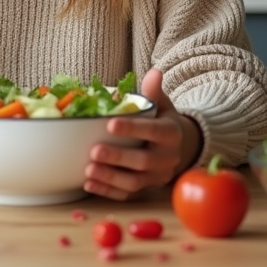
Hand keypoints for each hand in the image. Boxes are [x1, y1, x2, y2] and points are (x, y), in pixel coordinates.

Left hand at [83, 68, 202, 200]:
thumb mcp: (163, 105)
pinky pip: (126, 195)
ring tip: (88, 170)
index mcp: (171, 134)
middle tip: (94, 151)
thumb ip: (154, 91)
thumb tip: (154, 71)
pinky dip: (107, 192)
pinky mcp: (145, 189)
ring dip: (110, 178)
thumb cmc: (162, 122)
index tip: (110, 124)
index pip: (153, 131)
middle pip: (143, 162)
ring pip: (134, 182)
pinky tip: (89, 184)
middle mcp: (167, 158)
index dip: (133, 128)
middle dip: (118, 158)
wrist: (178, 148)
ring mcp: (156, 177)